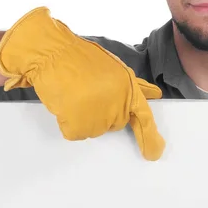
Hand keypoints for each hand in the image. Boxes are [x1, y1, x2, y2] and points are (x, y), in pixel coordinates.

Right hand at [0, 7, 164, 160]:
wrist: (53, 54)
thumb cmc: (78, 58)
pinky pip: (75, 132)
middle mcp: (119, 104)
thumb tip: (152, 95)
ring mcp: (101, 117)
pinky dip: (67, 121)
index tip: (155, 152)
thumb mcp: (114, 68)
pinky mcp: (81, 126)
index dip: (150, 137)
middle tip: (87, 93)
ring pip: (93, 129)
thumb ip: (132, 86)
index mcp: (129, 88)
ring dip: (83, 116)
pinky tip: (65, 103)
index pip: (144, 116)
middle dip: (102, 113)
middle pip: (114, 123)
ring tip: (74, 94)